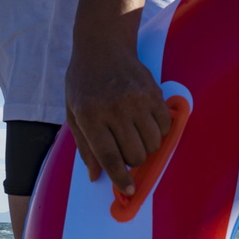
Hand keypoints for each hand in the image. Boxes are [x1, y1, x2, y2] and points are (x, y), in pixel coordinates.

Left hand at [65, 42, 169, 194]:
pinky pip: (165, 128)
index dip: (119, 177)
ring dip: (146, 148)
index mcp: (90, 115)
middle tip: (125, 151)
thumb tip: (96, 176)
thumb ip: (85, 146)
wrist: (102, 46)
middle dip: (132, 161)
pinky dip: (159, 133)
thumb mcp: (73, 114)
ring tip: (135, 136)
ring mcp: (137, 100)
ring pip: (153, 144)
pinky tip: (147, 124)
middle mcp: (115, 108)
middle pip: (134, 154)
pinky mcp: (154, 93)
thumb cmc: (84, 83)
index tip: (128, 191)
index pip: (109, 156)